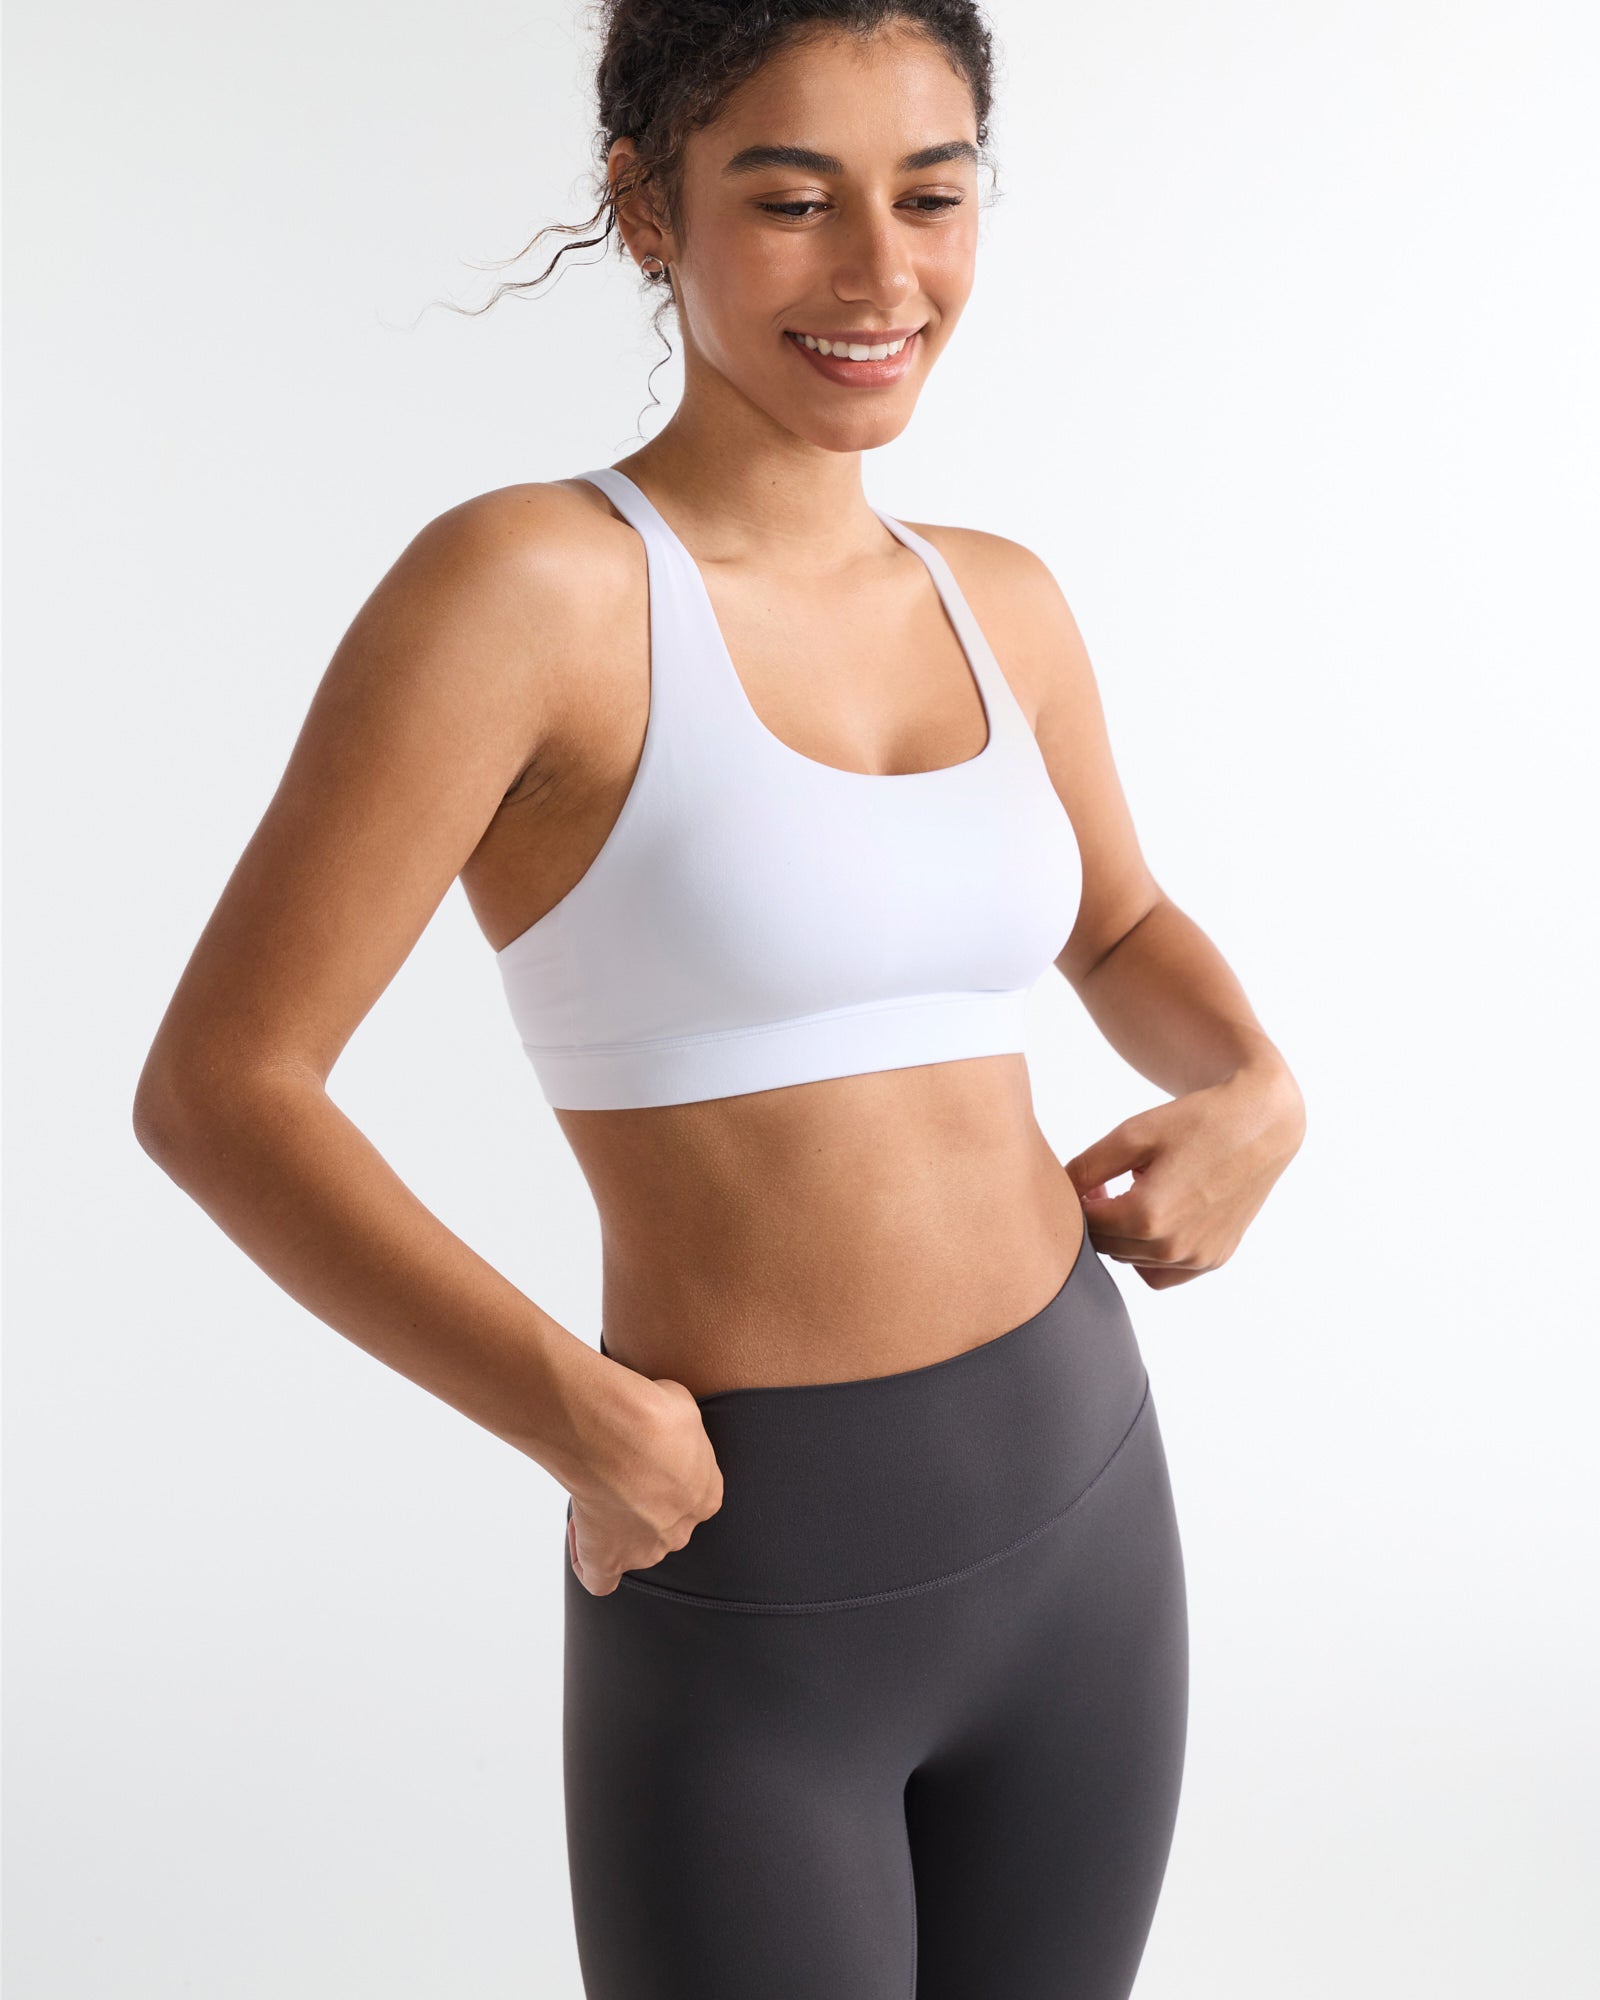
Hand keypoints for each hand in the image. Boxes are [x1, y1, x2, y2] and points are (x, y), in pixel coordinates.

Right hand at [565, 1368, 724, 1596]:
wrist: (617, 1431)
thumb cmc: (652, 1413)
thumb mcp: (681, 1406)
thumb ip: (675, 1427)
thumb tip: (659, 1416)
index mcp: (706, 1496)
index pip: (689, 1496)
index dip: (664, 1475)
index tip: (641, 1456)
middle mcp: (681, 1528)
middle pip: (663, 1525)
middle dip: (641, 1501)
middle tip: (616, 1470)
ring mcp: (645, 1548)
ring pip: (634, 1548)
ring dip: (615, 1525)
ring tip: (593, 1490)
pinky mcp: (607, 1557)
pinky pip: (600, 1579)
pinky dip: (589, 1563)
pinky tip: (581, 1536)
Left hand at [1065, 1059, 1304, 1289]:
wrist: (1261, 1124)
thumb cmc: (1196, 1122)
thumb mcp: (1131, 1135)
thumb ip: (1085, 1168)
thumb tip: (1058, 1193)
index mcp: (1148, 1216)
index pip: (1087, 1225)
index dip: (1077, 1201)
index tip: (1088, 1179)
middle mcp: (1174, 1247)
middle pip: (1106, 1247)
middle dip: (1098, 1218)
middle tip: (1108, 1183)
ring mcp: (1197, 1258)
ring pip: (1131, 1261)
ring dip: (1123, 1235)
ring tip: (1138, 1194)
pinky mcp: (1214, 1258)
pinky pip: (1162, 1274)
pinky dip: (1150, 1256)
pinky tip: (1157, 1221)